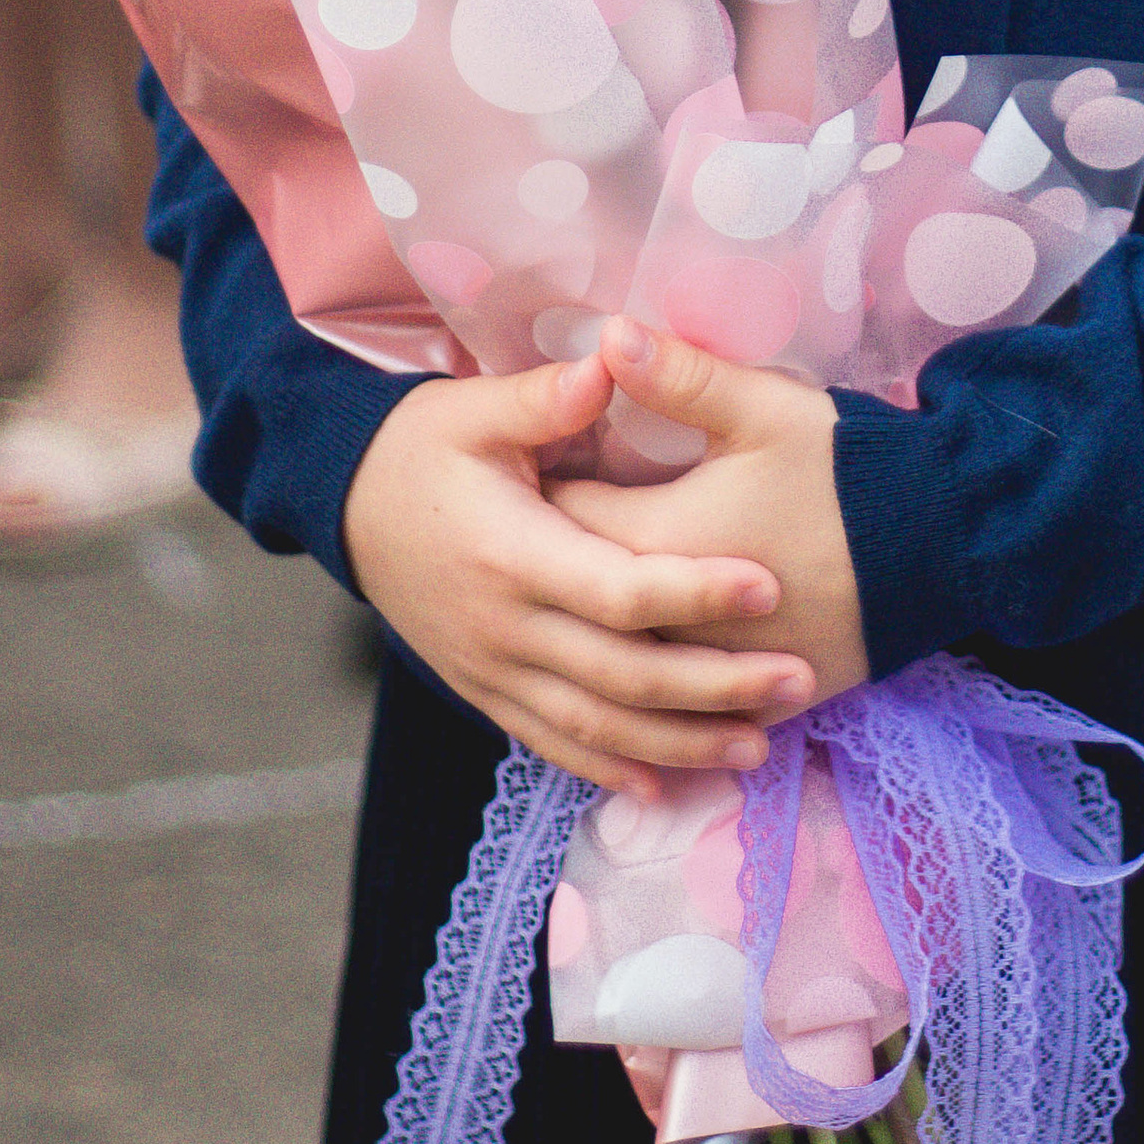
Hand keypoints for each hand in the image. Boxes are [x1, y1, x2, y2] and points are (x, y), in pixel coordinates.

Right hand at [340, 354, 813, 797]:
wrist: (345, 506)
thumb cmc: (419, 448)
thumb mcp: (471, 410)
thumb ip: (546, 398)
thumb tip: (612, 359)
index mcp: (511, 553)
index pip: (620, 588)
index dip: (696, 591)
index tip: (767, 585)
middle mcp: (504, 626)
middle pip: (624, 675)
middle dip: (716, 685)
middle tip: (799, 680)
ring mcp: (492, 670)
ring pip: (597, 727)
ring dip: (680, 743)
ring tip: (759, 747)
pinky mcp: (483, 692)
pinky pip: (553, 744)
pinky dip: (611, 768)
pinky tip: (666, 785)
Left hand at [548, 321, 870, 706]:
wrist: (942, 545)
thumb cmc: (845, 470)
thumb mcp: (763, 408)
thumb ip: (679, 376)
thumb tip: (605, 334)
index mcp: (657, 542)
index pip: (559, 517)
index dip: (540, 485)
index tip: (531, 462)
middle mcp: (667, 623)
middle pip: (577, 596)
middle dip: (555, 559)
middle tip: (540, 525)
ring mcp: (710, 672)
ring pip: (621, 662)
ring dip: (596, 628)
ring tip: (576, 595)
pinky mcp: (754, 699)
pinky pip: (679, 706)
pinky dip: (653, 685)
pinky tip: (638, 664)